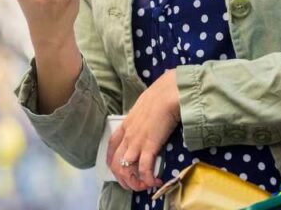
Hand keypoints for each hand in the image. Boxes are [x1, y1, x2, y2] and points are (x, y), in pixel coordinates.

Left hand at [106, 69, 180, 190]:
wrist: (168, 93)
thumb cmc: (160, 95)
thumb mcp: (145, 106)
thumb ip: (143, 116)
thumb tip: (150, 118)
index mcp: (126, 124)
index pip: (111, 146)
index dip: (112, 160)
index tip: (119, 169)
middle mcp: (128, 135)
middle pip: (116, 163)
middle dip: (123, 178)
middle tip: (133, 185)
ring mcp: (136, 141)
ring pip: (126, 168)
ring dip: (134, 181)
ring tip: (144, 186)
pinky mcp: (149, 146)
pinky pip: (144, 168)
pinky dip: (148, 178)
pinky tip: (155, 181)